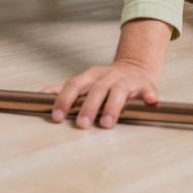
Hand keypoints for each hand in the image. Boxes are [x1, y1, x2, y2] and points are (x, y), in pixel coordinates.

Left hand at [42, 58, 160, 128]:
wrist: (135, 68)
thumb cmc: (106, 81)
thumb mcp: (85, 81)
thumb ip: (65, 89)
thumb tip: (42, 95)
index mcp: (91, 76)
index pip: (74, 85)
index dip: (64, 99)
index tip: (57, 116)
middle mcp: (107, 77)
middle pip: (96, 90)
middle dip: (88, 107)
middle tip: (82, 124)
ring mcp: (127, 81)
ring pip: (119, 91)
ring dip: (113, 106)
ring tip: (107, 123)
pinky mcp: (145, 87)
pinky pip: (148, 90)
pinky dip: (149, 96)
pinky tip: (150, 103)